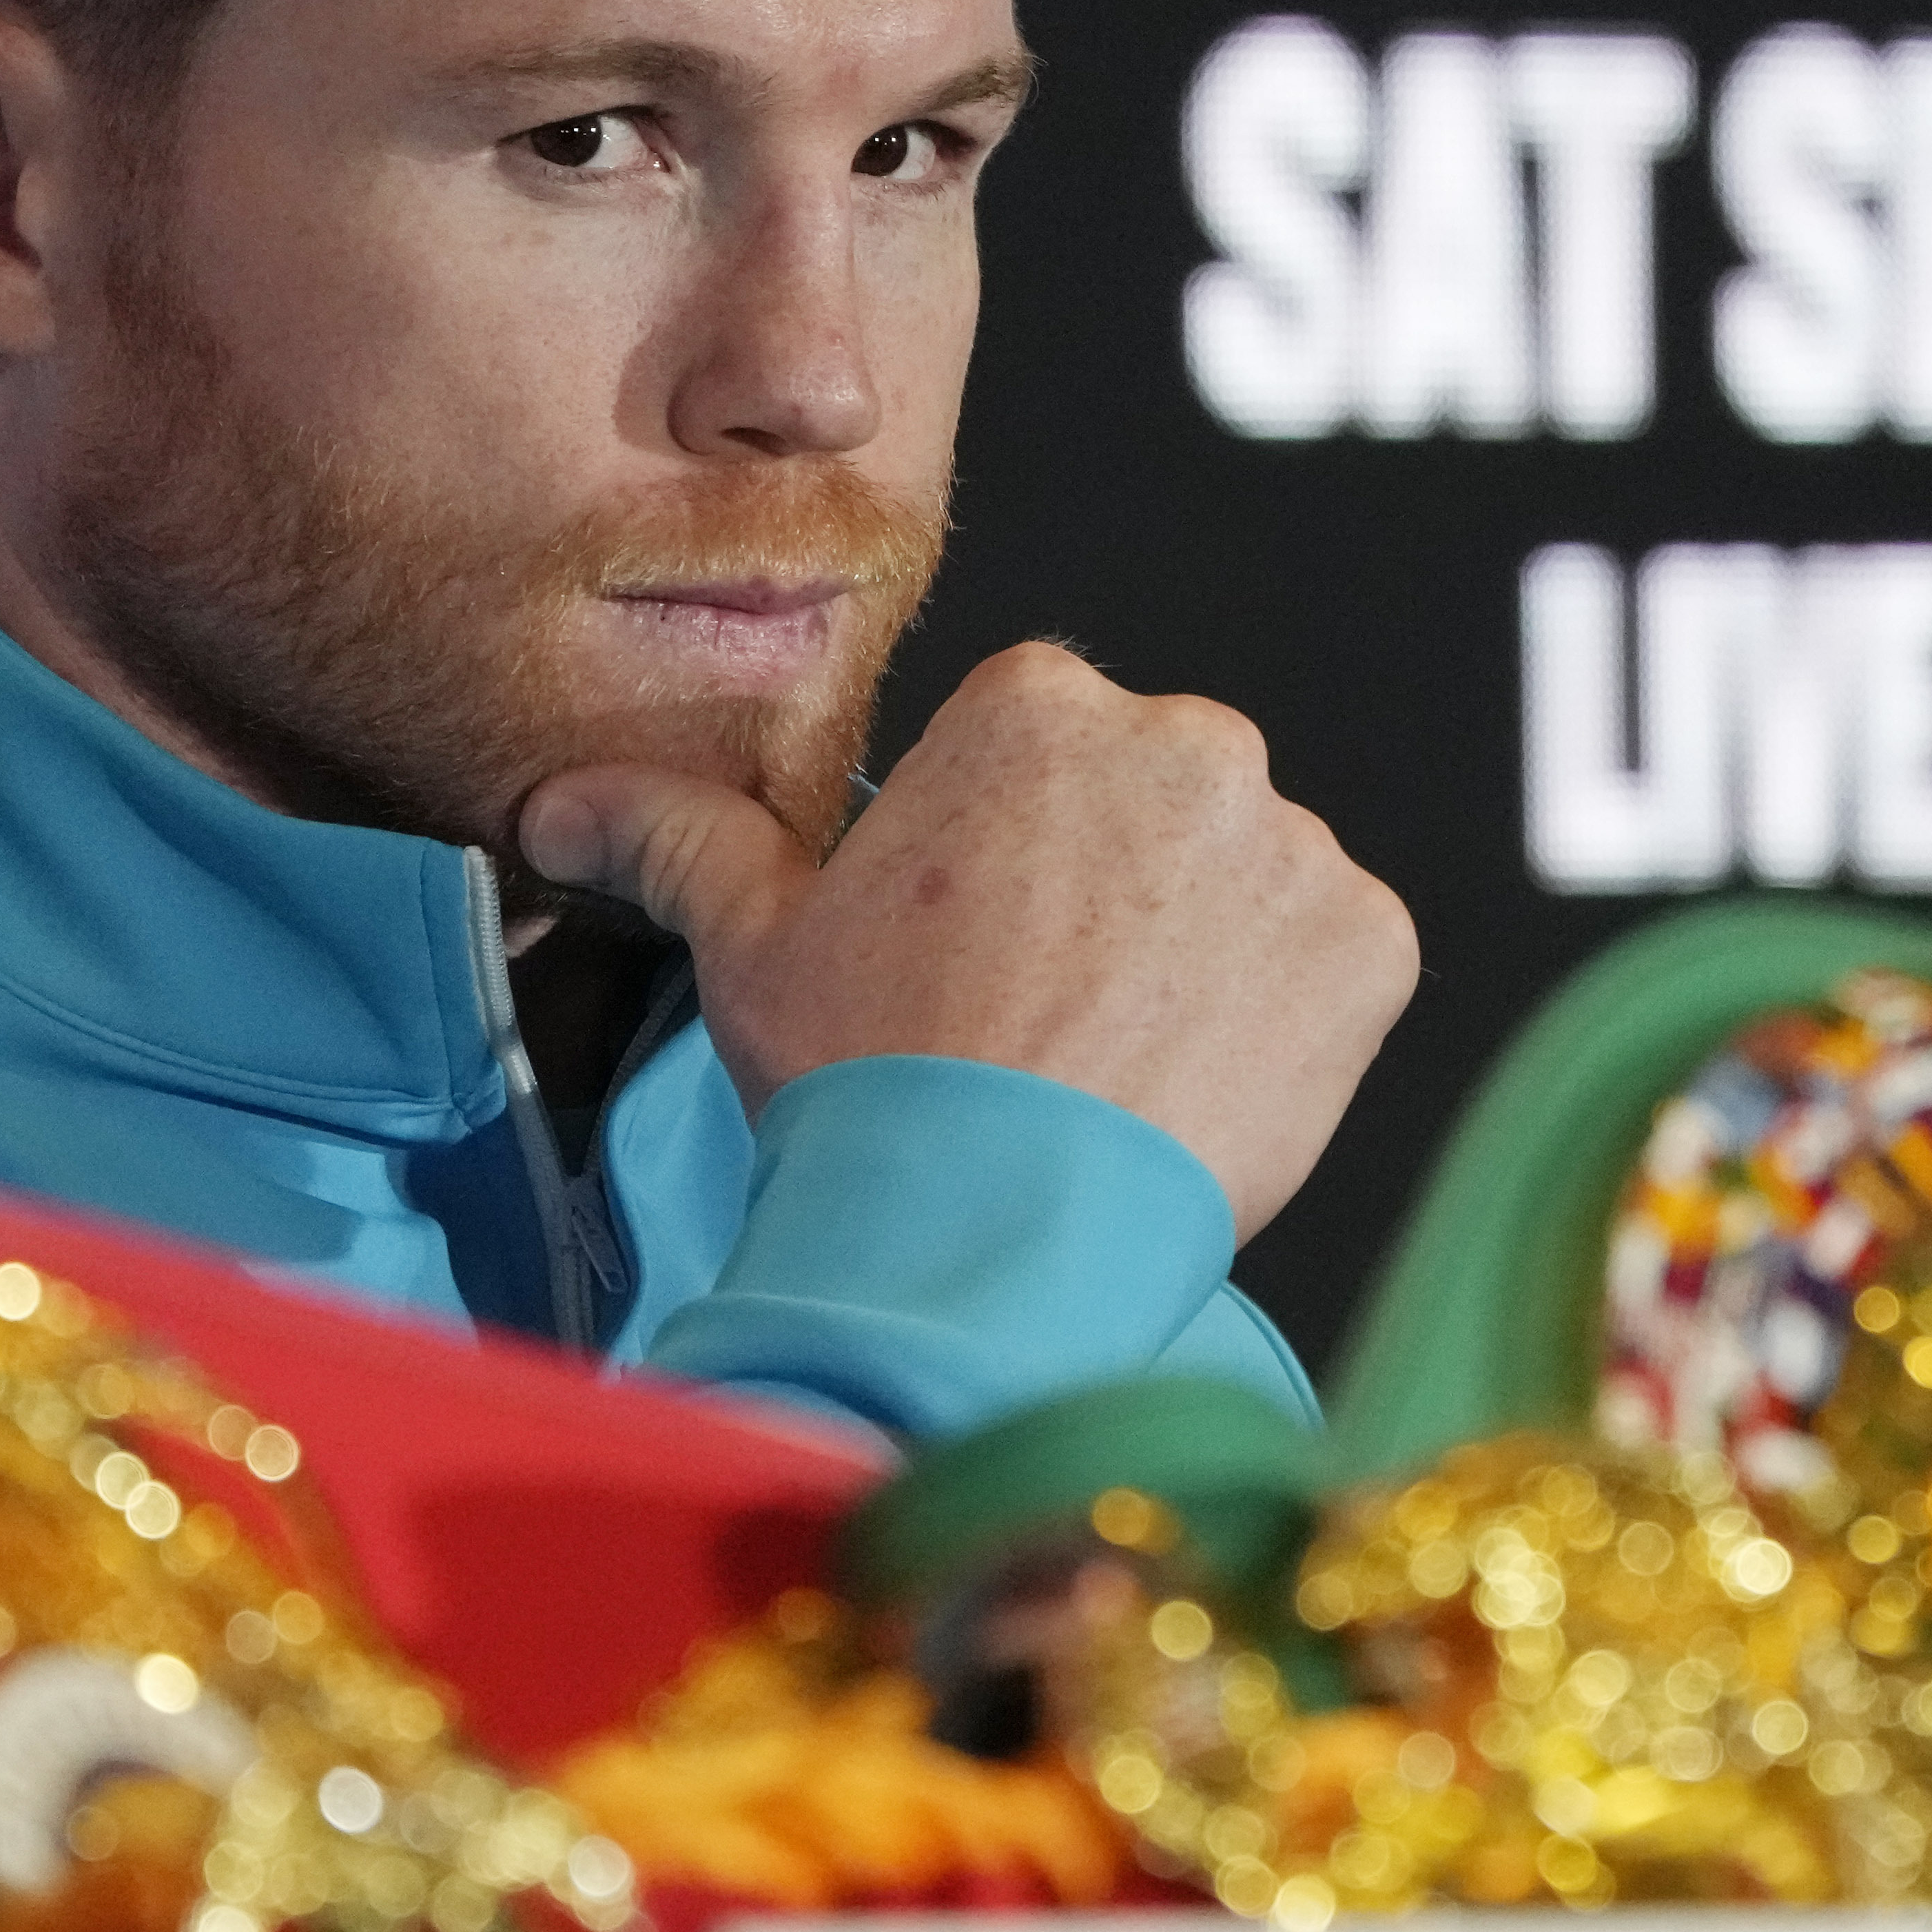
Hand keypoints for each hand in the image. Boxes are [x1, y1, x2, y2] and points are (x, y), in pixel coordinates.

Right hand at [516, 643, 1414, 1240]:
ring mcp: (1293, 839)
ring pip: (1249, 879)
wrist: (992, 1231)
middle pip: (1156, 799)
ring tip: (1119, 1062)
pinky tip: (1204, 1083)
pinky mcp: (1373, 941)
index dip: (1002, 856)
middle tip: (1044, 1015)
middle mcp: (1187, 736)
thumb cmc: (870, 1077)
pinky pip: (1338, 960)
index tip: (976, 947)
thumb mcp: (750, 942)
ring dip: (1208, 950)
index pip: (1038, 748)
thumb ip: (671, 838)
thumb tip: (558, 804)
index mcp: (1037, 700)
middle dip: (1115, 888)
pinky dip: (1292, 1015)